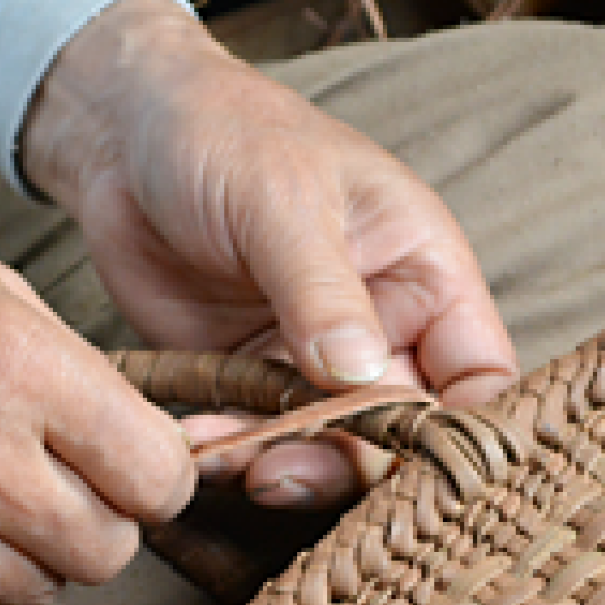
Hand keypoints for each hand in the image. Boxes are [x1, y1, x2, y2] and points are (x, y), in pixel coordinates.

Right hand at [0, 201, 193, 604]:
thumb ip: (72, 368)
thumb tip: (135, 434)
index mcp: (18, 369)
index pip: (157, 475)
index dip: (164, 476)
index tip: (144, 469)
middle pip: (113, 551)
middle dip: (110, 523)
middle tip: (76, 488)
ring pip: (44, 589)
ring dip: (39, 553)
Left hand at [22, 0, 517, 504]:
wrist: (125, 136)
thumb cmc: (228, 134)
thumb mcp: (283, 201)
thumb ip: (323, 291)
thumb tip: (358, 377)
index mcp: (424, 275)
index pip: (479, 377)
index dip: (460, 431)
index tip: (413, 465)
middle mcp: (379, 327)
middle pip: (400, 434)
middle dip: (350, 463)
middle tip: (287, 470)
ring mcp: (309, 359)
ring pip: (326, 448)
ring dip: (286, 467)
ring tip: (234, 462)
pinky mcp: (245, 376)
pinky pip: (253, 434)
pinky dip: (229, 449)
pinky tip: (195, 441)